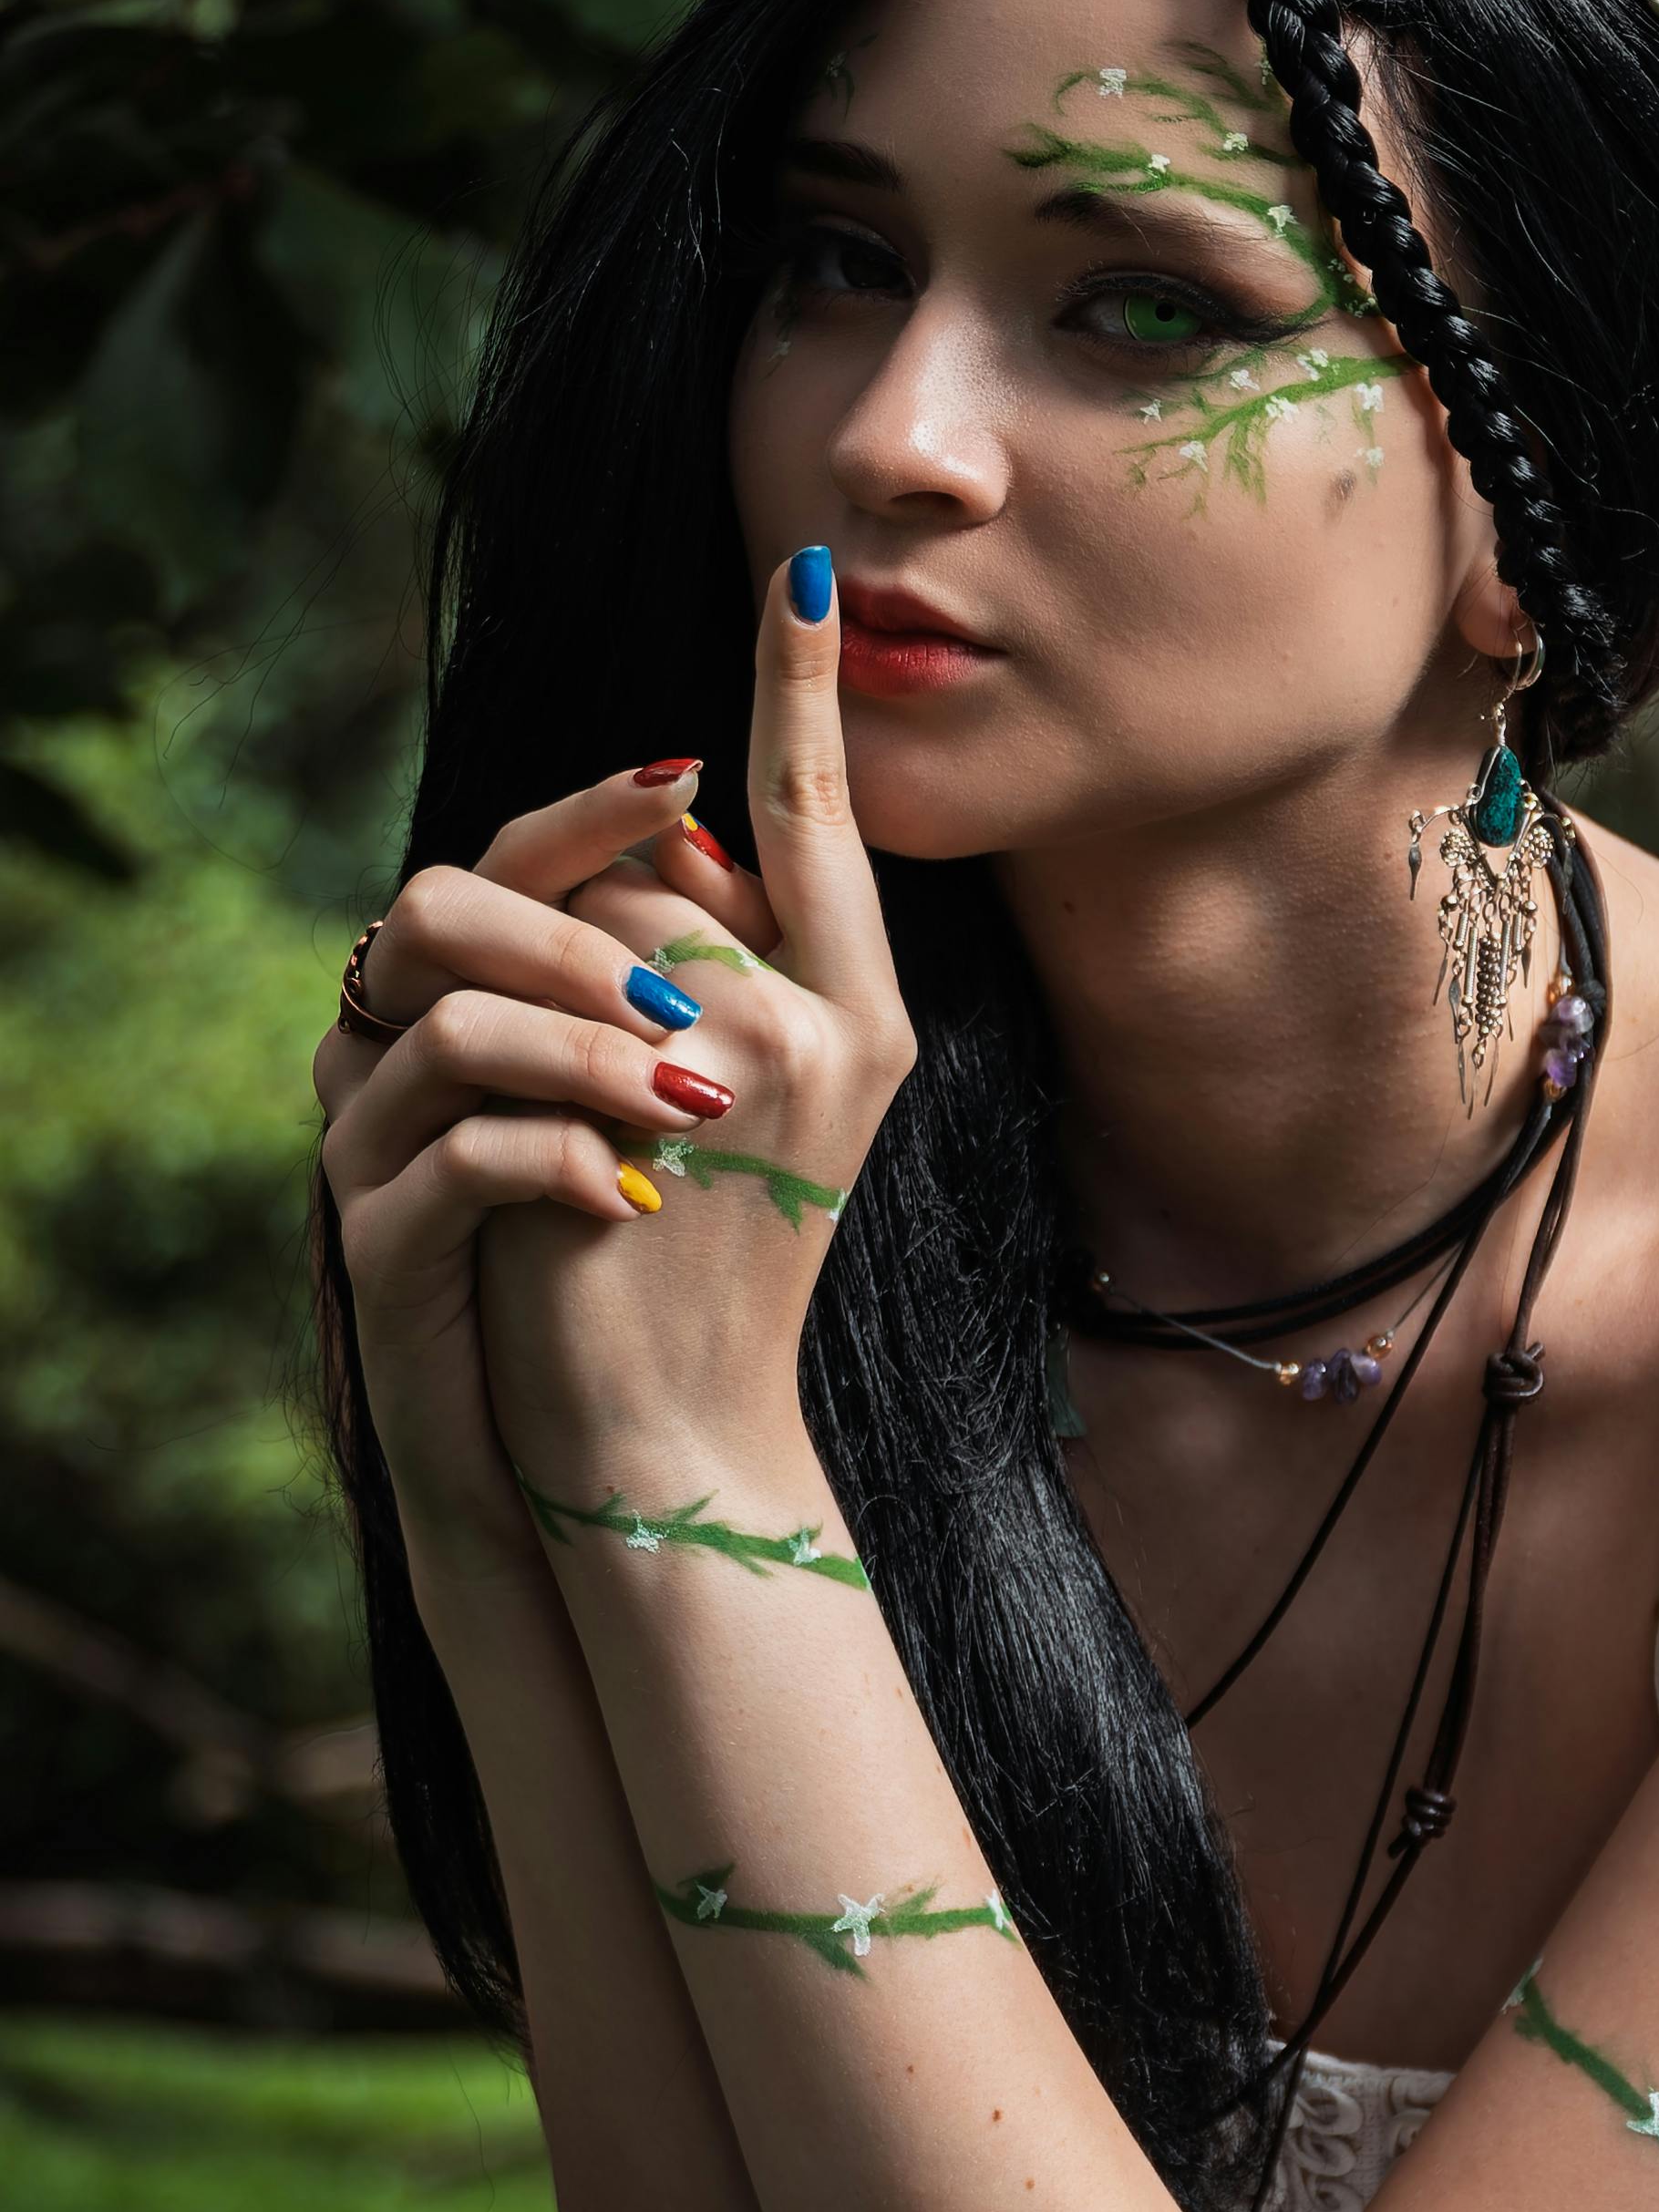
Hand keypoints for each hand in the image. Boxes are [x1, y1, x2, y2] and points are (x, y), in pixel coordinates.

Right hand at [314, 754, 763, 1586]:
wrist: (591, 1436)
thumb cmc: (641, 1247)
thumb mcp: (670, 1096)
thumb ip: (684, 979)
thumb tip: (727, 846)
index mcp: (480, 993)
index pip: (514, 855)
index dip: (593, 809)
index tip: (688, 775)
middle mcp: (402, 1048)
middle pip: (441, 913)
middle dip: (579, 941)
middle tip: (687, 1000)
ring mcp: (378, 1145)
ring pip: (443, 1032)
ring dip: (578, 1054)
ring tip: (685, 1104)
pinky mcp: (382, 1247)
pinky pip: (444, 1166)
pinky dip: (550, 1164)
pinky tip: (630, 1190)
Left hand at [473, 547, 915, 1490]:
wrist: (674, 1427)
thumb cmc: (689, 1275)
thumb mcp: (757, 1120)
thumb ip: (728, 979)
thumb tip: (665, 840)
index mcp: (874, 1021)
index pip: (826, 815)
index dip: (799, 685)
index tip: (795, 566)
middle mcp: (837, 1018)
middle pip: (669, 856)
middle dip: (592, 916)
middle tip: (575, 1051)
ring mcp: (760, 1048)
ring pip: (603, 902)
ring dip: (539, 965)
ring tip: (551, 1098)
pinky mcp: (673, 1086)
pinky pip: (556, 964)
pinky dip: (507, 1011)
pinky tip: (525, 1114)